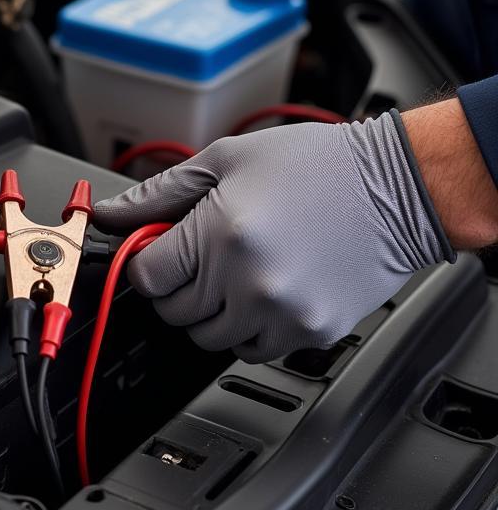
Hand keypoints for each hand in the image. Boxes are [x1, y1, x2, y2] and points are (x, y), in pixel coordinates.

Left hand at [92, 113, 450, 362]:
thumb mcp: (225, 160)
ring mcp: (281, 312)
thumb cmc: (315, 165)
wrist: (397, 188)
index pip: (146, 278)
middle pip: (173, 312)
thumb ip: (159, 193)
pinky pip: (252, 349)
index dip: (148, 262)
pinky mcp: (311, 333)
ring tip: (236, 270)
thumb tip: (111, 213)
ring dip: (210, 310)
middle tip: (202, 255)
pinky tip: (264, 289)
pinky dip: (247, 327)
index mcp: (221, 233)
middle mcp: (248, 280)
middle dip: (177, 284)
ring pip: (208, 338)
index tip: (161, 251)